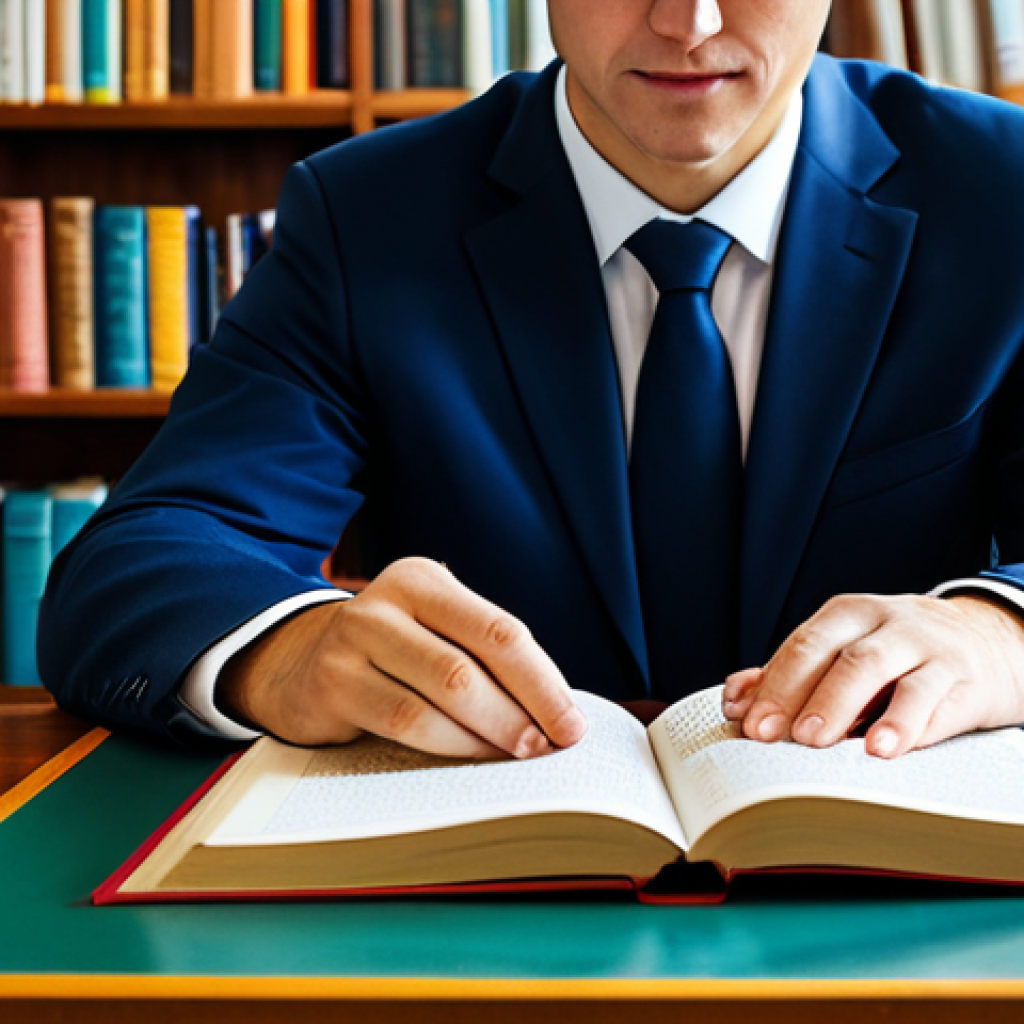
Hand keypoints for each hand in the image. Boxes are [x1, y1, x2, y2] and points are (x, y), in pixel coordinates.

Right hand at [217, 558, 586, 757]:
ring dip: (489, 733)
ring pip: (440, 693)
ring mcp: (353, 639)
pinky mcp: (332, 682)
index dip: (543, 682)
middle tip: (550, 748)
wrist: (295, 661)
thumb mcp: (432, 632)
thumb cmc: (391, 654)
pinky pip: (405, 721)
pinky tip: (471, 757)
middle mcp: (387, 600)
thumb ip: (483, 657)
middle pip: (472, 663)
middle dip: (522, 712)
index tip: (572, 724)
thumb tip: (556, 712)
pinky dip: (448, 744)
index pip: (500, 631)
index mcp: (425, 580)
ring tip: (517, 756)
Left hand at [722, 593, 1023, 757]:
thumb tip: (735, 701)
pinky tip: (881, 749)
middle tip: (777, 736)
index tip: (750, 724)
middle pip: (835, 655)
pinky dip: (901, 725)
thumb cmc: (894, 657)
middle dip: (800, 696)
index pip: (801, 647)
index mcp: (845, 615)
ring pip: (877, 668)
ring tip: (820, 743)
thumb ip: (788, 676)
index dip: (773, 686)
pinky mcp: (960, 677)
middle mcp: (883, 622)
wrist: (982, 643)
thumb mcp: (843, 654)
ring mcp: (924, 646)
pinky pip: (929, 699)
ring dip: (843, 706)